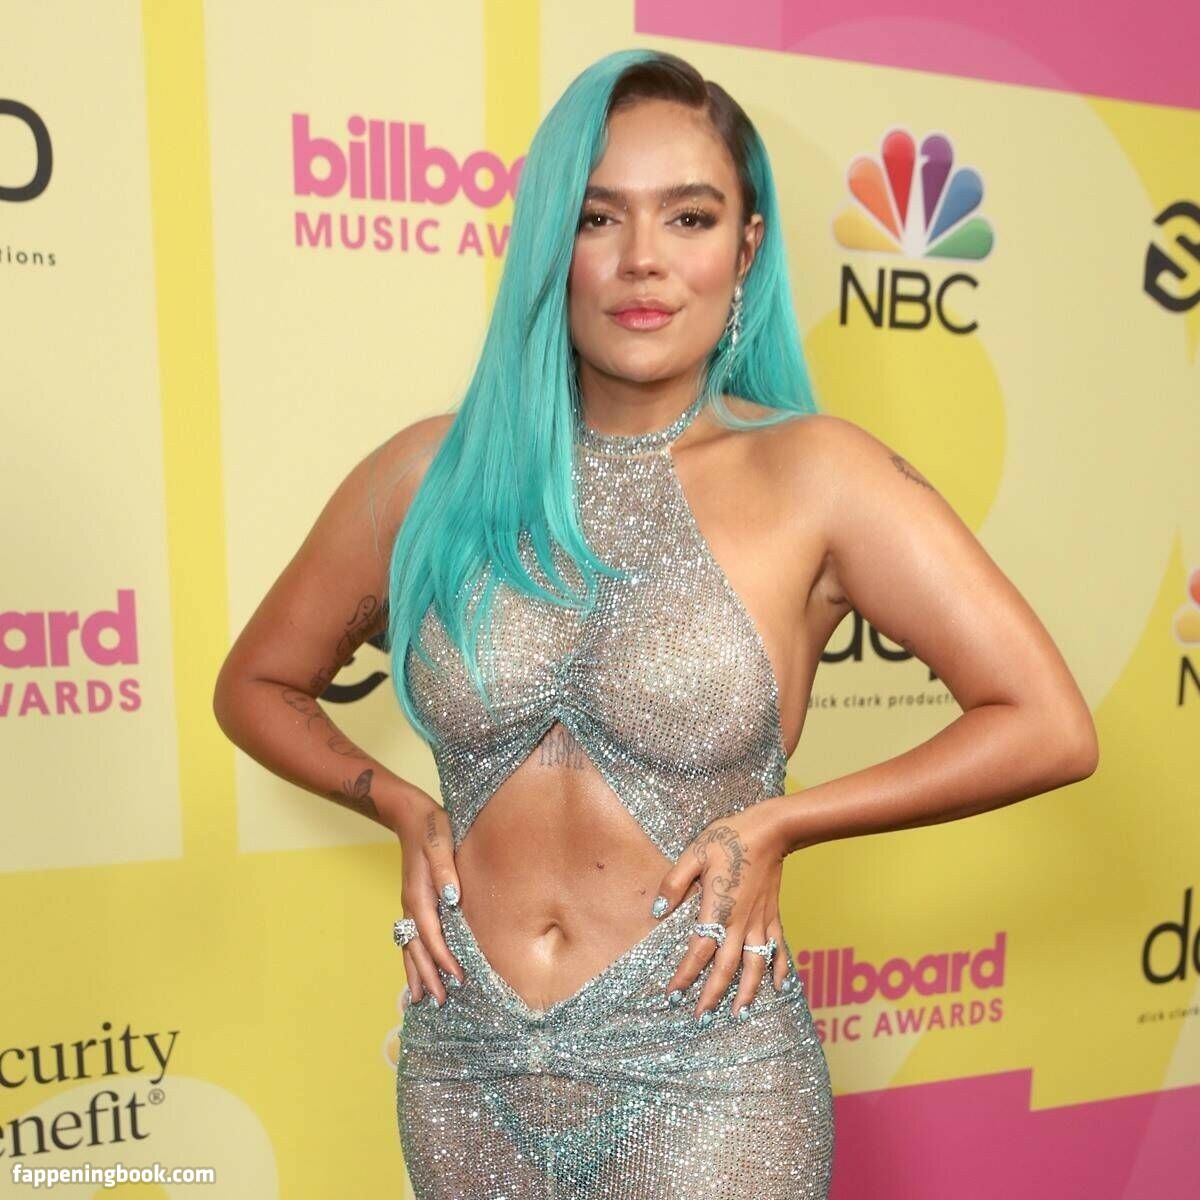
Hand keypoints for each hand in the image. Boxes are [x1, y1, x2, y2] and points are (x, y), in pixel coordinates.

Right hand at [392, 788, 464, 1006]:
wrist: (412, 816)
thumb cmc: (433, 828)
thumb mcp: (441, 843)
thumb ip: (446, 869)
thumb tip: (451, 898)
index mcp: (419, 894)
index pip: (432, 935)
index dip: (444, 958)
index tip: (458, 977)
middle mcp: (410, 905)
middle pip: (416, 949)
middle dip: (428, 976)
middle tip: (440, 1002)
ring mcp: (409, 905)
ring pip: (409, 947)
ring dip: (416, 973)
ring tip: (422, 999)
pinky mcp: (413, 903)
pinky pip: (410, 938)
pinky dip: (412, 958)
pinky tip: (417, 972)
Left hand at [652, 797, 790, 1019]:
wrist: (771, 829)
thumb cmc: (729, 838)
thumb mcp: (694, 853)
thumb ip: (674, 883)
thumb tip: (657, 912)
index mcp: (717, 910)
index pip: (698, 952)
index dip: (685, 976)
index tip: (673, 996)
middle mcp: (741, 923)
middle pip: (726, 968)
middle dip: (712, 995)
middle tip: (701, 1019)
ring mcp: (761, 921)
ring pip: (755, 966)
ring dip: (747, 992)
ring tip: (738, 1014)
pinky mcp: (774, 915)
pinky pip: (778, 949)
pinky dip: (779, 969)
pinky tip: (779, 986)